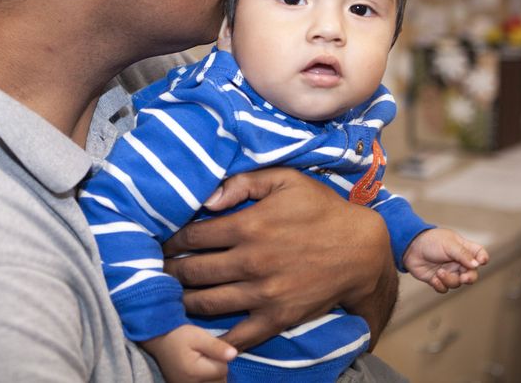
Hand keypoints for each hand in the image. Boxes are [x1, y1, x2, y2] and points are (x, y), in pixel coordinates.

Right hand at [142, 324, 236, 382]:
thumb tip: (234, 355)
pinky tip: (199, 369)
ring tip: (202, 361)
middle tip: (205, 354)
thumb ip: (216, 346)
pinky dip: (205, 379)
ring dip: (212, 374)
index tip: (208, 348)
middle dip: (217, 367)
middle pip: (220, 380)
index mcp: (195, 372)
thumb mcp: (198, 335)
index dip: (220, 356)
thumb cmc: (178, 334)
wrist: (158, 339)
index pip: (223, 369)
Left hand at [162, 168, 397, 350]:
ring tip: (173, 297)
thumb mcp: (286, 180)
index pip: (193, 237)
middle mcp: (250, 262)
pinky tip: (202, 336)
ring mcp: (263, 293)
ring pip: (207, 303)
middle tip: (159, 272)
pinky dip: (217, 339)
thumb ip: (243, 183)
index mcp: (247, 226)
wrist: (361, 249)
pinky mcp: (278, 317)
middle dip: (171, 272)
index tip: (162, 244)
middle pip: (193, 272)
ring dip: (184, 301)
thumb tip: (207, 200)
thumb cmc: (322, 209)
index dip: (172, 241)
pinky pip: (239, 334)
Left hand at [401, 228, 489, 292]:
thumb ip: (463, 254)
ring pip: (457, 283)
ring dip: (450, 280)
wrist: (409, 247)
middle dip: (469, 278)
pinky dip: (440, 285)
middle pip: (471, 274)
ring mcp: (448, 271)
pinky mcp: (437, 279)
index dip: (483, 258)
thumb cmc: (430, 241)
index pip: (479, 254)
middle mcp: (457, 261)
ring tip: (440, 272)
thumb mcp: (449, 244)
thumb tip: (477, 264)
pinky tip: (433, 277)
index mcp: (463, 249)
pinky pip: (444, 289)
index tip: (481, 261)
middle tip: (464, 278)